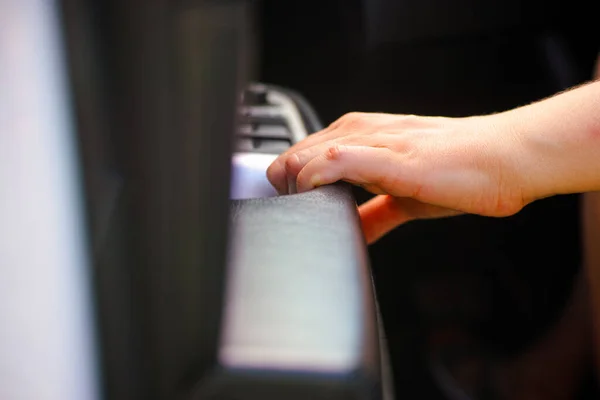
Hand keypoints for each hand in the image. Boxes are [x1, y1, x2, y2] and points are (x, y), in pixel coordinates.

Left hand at [267, 112, 530, 242]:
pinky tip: (317, 198)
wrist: (504, 159)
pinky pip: (336, 161)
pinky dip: (316, 180)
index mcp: (361, 136)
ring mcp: (374, 142)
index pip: (302, 153)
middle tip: (295, 217)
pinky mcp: (390, 157)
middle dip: (283, 189)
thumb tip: (354, 233)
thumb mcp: (404, 197)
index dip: (287, 182)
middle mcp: (361, 133)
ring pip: (306, 155)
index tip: (290, 209)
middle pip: (294, 154)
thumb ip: (374, 213)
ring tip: (305, 214)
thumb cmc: (462, 171)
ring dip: (293, 187)